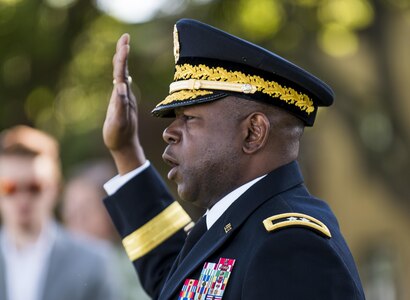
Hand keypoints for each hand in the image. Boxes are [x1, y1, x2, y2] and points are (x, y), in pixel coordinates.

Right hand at [103, 34, 145, 173]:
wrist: (125, 146)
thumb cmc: (119, 136)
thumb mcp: (118, 123)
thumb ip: (120, 106)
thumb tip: (121, 87)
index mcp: (123, 96)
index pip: (122, 72)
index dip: (123, 57)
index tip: (125, 42)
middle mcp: (125, 94)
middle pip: (123, 70)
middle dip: (123, 53)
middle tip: (125, 37)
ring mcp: (123, 97)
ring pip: (122, 75)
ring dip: (122, 60)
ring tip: (123, 46)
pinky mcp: (120, 102)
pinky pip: (119, 82)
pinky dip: (119, 72)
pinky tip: (120, 69)